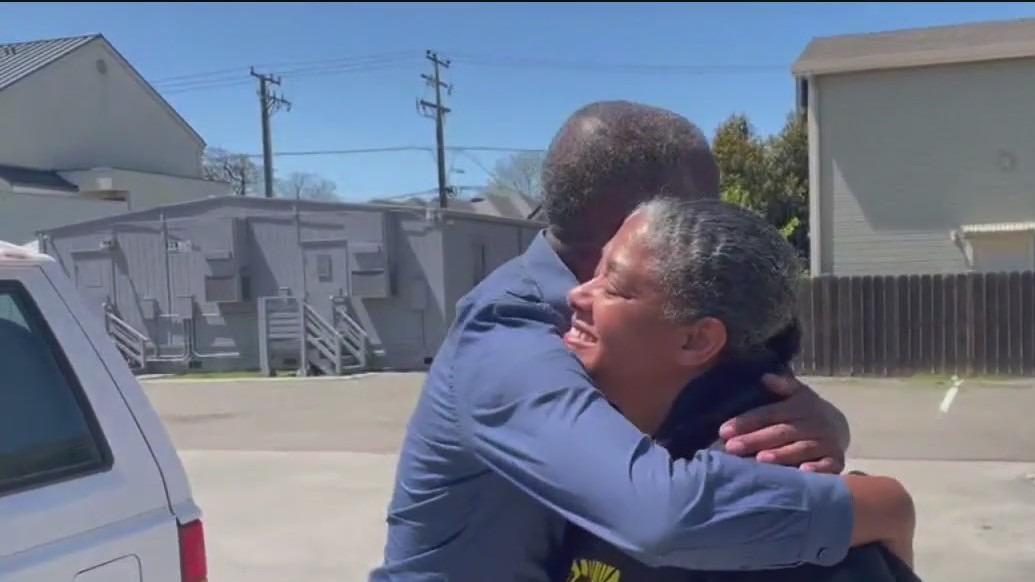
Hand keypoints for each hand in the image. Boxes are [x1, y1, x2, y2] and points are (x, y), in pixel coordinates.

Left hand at [718, 373, 849, 473]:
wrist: (838, 426)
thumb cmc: (805, 411)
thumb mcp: (796, 393)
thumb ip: (781, 385)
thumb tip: (765, 377)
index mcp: (798, 407)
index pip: (769, 413)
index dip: (747, 422)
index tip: (724, 431)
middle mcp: (812, 424)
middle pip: (781, 432)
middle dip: (755, 440)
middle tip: (732, 448)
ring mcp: (825, 443)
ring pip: (801, 449)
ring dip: (781, 455)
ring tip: (760, 460)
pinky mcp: (837, 460)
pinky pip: (828, 466)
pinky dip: (817, 470)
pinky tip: (802, 472)